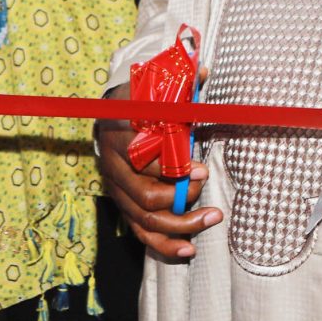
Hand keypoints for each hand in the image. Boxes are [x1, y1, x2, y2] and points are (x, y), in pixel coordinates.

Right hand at [95, 91, 220, 260]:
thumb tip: (201, 71)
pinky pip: (141, 232)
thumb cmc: (138, 103)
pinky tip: (189, 249)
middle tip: (205, 186)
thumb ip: (178, 85)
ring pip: (145, 218)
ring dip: (181, 224)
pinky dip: (164, 244)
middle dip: (181, 197)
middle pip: (145, 195)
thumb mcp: (152, 89)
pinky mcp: (121, 204)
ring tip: (211, 218)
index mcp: (119, 133)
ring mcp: (116, 188)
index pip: (144, 158)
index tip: (200, 168)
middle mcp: (113, 165)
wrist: (109, 116)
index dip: (173, 167)